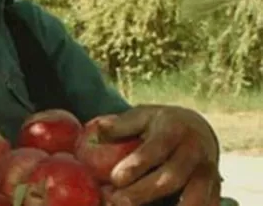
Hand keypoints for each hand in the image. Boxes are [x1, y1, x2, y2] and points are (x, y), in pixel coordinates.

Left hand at [97, 105, 221, 205]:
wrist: (198, 129)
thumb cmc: (160, 124)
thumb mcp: (142, 116)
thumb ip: (121, 124)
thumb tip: (98, 129)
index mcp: (174, 131)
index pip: (156, 150)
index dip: (137, 165)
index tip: (114, 179)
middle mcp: (194, 153)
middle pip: (171, 178)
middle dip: (143, 193)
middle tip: (116, 202)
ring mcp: (207, 173)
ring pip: (195, 199)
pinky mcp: (214, 190)